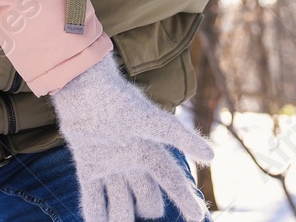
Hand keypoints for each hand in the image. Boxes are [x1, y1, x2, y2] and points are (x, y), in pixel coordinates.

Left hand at [51, 57, 213, 221]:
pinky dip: (94, 214)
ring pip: (119, 201)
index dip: (184, 199)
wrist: (83, 87)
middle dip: (150, 207)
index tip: (197, 219)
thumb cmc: (120, 102)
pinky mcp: (87, 165)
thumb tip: (212, 156)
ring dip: (120, 217)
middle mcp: (131, 161)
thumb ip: (180, 139)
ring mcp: (108, 165)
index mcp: (149, 152)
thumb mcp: (152, 121)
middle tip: (150, 214)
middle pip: (146, 194)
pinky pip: (93, 196)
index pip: (171, 180)